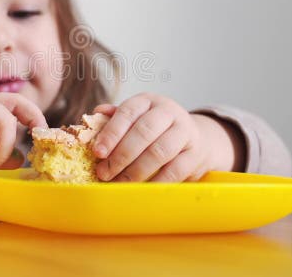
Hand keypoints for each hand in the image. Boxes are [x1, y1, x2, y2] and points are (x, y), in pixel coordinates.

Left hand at [91, 93, 225, 182]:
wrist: (195, 140)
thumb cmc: (155, 130)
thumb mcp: (136, 119)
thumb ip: (115, 118)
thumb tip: (96, 113)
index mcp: (148, 101)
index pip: (128, 112)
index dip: (111, 133)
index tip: (97, 152)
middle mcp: (168, 112)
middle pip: (144, 132)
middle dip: (121, 155)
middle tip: (104, 173)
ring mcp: (185, 132)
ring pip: (159, 152)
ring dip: (136, 171)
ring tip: (119, 182)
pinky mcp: (195, 154)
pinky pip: (175, 170)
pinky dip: (155, 182)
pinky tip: (141, 189)